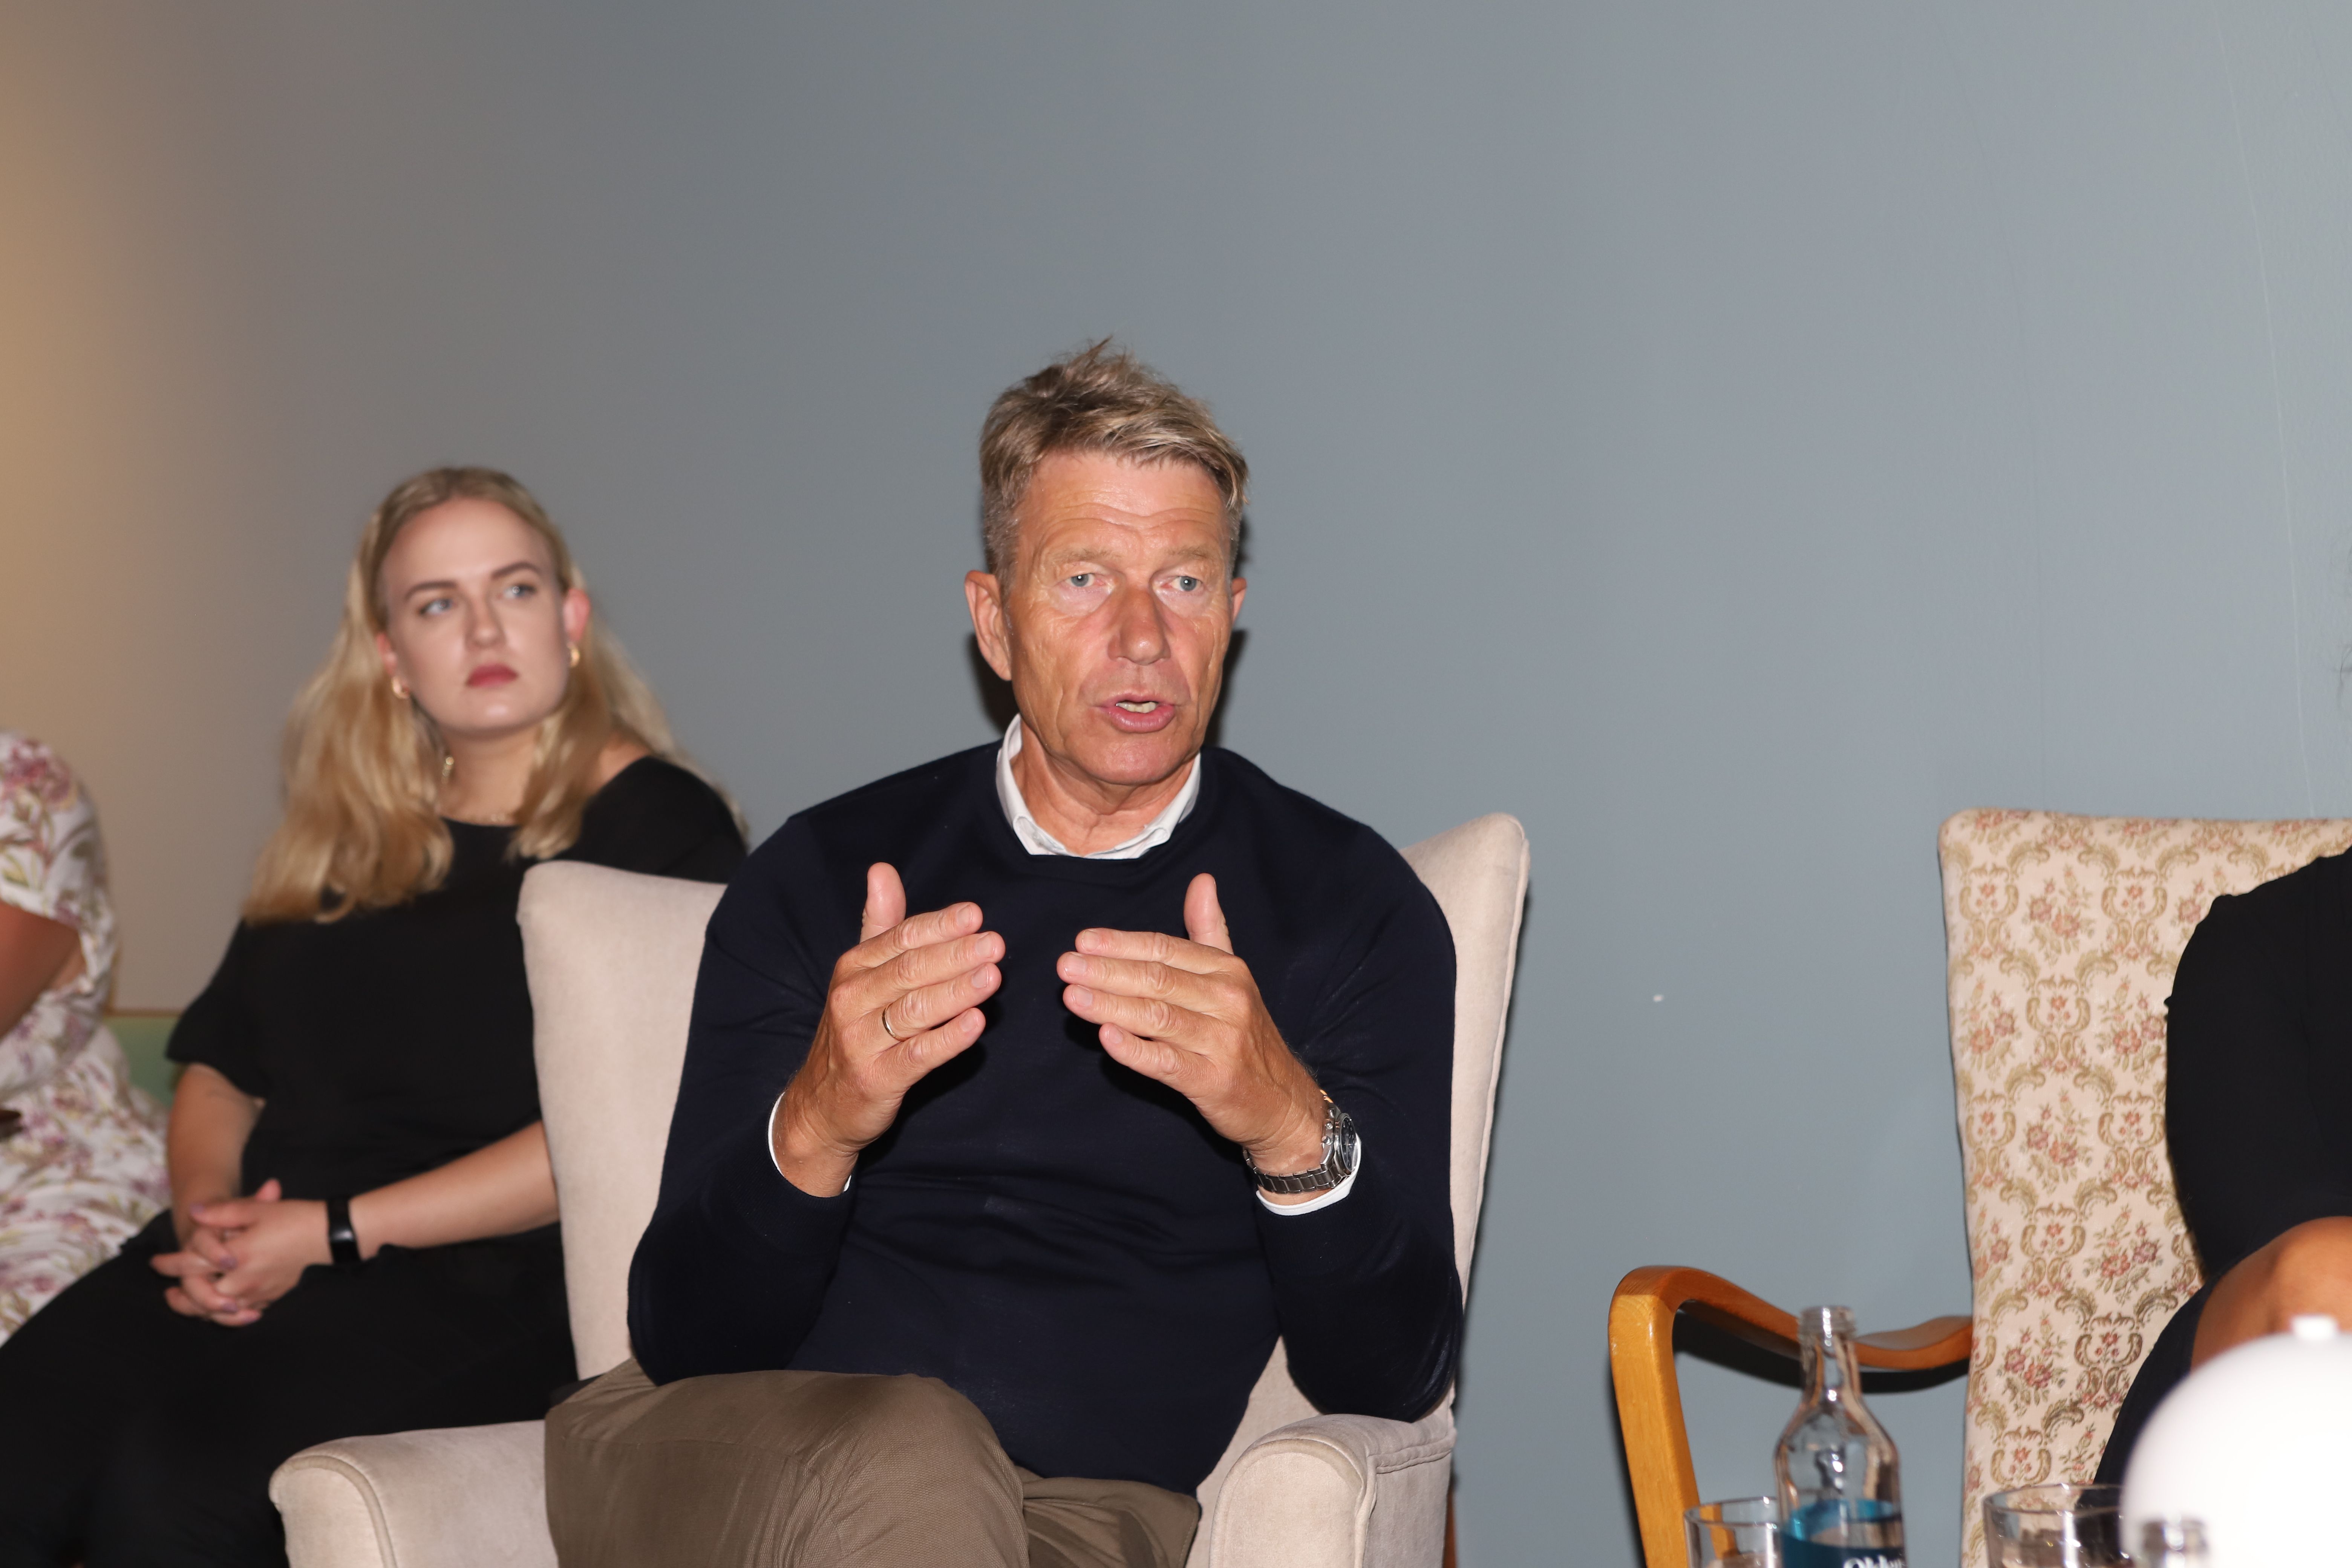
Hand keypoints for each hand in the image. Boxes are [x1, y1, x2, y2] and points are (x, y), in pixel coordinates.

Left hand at [151, 1177, 329, 1321]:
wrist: (328, 1235)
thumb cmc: (292, 1218)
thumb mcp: (255, 1209)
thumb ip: (221, 1211)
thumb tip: (193, 1212)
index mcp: (237, 1256)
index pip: (191, 1265)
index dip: (169, 1264)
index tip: (155, 1262)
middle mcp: (244, 1280)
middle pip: (199, 1297)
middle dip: (179, 1297)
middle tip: (166, 1291)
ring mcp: (258, 1292)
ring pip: (218, 1312)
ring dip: (198, 1310)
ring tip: (186, 1303)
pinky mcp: (271, 1298)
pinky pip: (241, 1315)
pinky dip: (225, 1315)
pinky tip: (220, 1308)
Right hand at [773, 863, 1002, 1196]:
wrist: (822, 1106)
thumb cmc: (854, 1031)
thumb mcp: (860, 974)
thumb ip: (878, 924)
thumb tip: (882, 869)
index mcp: (853, 968)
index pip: (901, 939)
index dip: (939, 926)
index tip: (975, 914)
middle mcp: (852, 999)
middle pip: (910, 971)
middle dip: (955, 954)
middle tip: (994, 943)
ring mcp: (861, 1041)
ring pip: (914, 1010)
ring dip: (957, 991)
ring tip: (993, 976)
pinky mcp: (876, 1078)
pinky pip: (916, 1056)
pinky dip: (947, 1039)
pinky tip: (976, 1025)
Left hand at [1059, 873, 1330, 1196]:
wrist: (1281, 1102)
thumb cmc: (1244, 1036)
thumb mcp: (1234, 978)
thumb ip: (1210, 931)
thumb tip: (1201, 880)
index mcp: (1227, 971)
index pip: (1166, 950)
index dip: (1122, 944)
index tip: (1083, 941)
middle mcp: (1228, 1000)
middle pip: (1158, 980)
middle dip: (1107, 971)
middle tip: (1066, 966)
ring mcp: (1222, 1041)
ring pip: (1157, 1018)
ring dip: (1110, 1005)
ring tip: (1071, 997)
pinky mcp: (1213, 1080)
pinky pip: (1167, 1063)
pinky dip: (1135, 1050)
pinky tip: (1106, 1038)